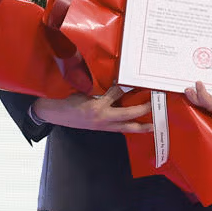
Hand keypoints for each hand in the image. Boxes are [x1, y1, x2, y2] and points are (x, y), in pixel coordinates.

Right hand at [36, 88, 154, 131]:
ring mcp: (103, 125)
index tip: (137, 81)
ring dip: (140, 126)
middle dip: (142, 109)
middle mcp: (102, 117)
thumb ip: (100, 89)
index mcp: (97, 106)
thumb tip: (117, 84)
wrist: (58, 115)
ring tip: (153, 126)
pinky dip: (130, 128)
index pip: (116, 94)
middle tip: (153, 103)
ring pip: (126, 127)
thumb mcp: (84, 91)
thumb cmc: (70, 101)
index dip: (127, 87)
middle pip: (128, 113)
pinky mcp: (102, 128)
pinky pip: (119, 129)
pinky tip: (138, 128)